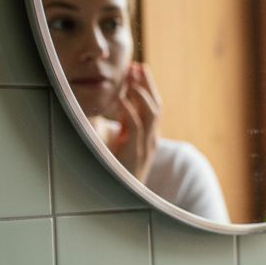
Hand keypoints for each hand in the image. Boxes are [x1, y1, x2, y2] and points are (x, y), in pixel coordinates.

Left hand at [109, 63, 161, 181]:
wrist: (121, 198)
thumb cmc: (116, 169)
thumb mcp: (119, 141)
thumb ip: (120, 123)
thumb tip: (109, 101)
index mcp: (149, 135)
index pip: (153, 105)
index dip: (147, 85)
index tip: (137, 67)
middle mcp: (151, 139)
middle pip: (156, 106)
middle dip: (147, 84)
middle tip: (137, 66)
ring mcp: (146, 146)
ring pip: (151, 114)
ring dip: (141, 94)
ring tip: (131, 78)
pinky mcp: (137, 153)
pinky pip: (136, 128)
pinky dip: (129, 111)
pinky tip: (120, 99)